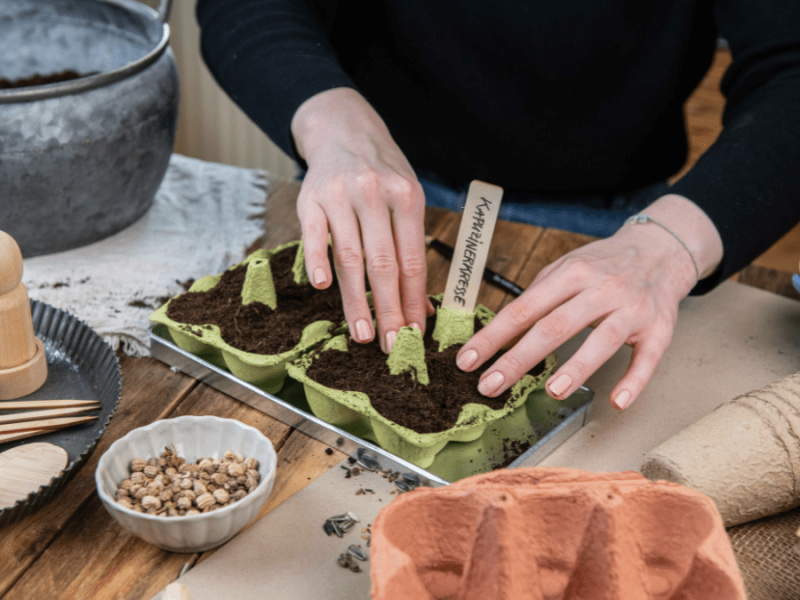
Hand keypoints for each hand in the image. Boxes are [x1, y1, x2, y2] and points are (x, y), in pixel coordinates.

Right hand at [291, 88, 428, 351]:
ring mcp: (341, 196)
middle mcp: (376, 195)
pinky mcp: (310, 199)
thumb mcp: (407, 200)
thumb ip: (412, 248)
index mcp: (407, 197)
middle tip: (392, 345)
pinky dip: (318, 260)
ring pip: (350, 257)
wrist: (344, 131)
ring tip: (363, 333)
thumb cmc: (382, 175)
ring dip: (356, 301)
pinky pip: (314, 235)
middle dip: (389, 309)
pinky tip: (321, 287)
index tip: (416, 332)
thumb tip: (423, 306)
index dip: (414, 300)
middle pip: (383, 264)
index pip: (412, 260)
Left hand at [455, 194, 723, 409]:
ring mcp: (631, 310)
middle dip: (519, 358)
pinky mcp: (659, 329)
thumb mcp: (568, 266)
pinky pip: (648, 358)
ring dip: (577, 368)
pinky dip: (634, 381)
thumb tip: (503, 328)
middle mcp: (601, 289)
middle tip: (490, 385)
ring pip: (602, 340)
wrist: (662, 249)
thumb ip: (539, 294)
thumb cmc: (605, 264)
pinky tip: (617, 402)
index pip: (524, 309)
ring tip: (551, 391)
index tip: (468, 360)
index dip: (494, 336)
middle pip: (555, 327)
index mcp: (571, 274)